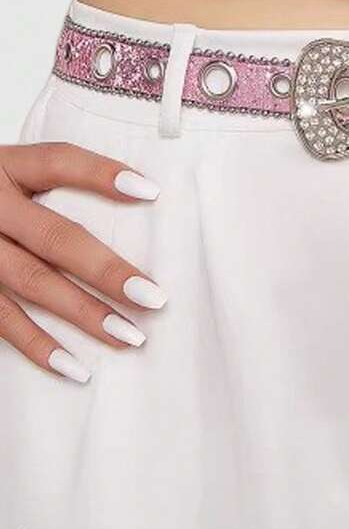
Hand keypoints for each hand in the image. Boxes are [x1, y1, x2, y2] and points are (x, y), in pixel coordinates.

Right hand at [0, 141, 164, 383]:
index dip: (101, 174)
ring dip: (84, 313)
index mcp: (6, 167)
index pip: (58, 162)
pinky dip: (38, 346)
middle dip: (105, 270)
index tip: (151, 191)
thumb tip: (139, 197)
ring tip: (129, 336)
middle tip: (154, 297)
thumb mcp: (11, 172)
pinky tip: (76, 367)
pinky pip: (1, 321)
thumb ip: (52, 183)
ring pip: (32, 283)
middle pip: (54, 237)